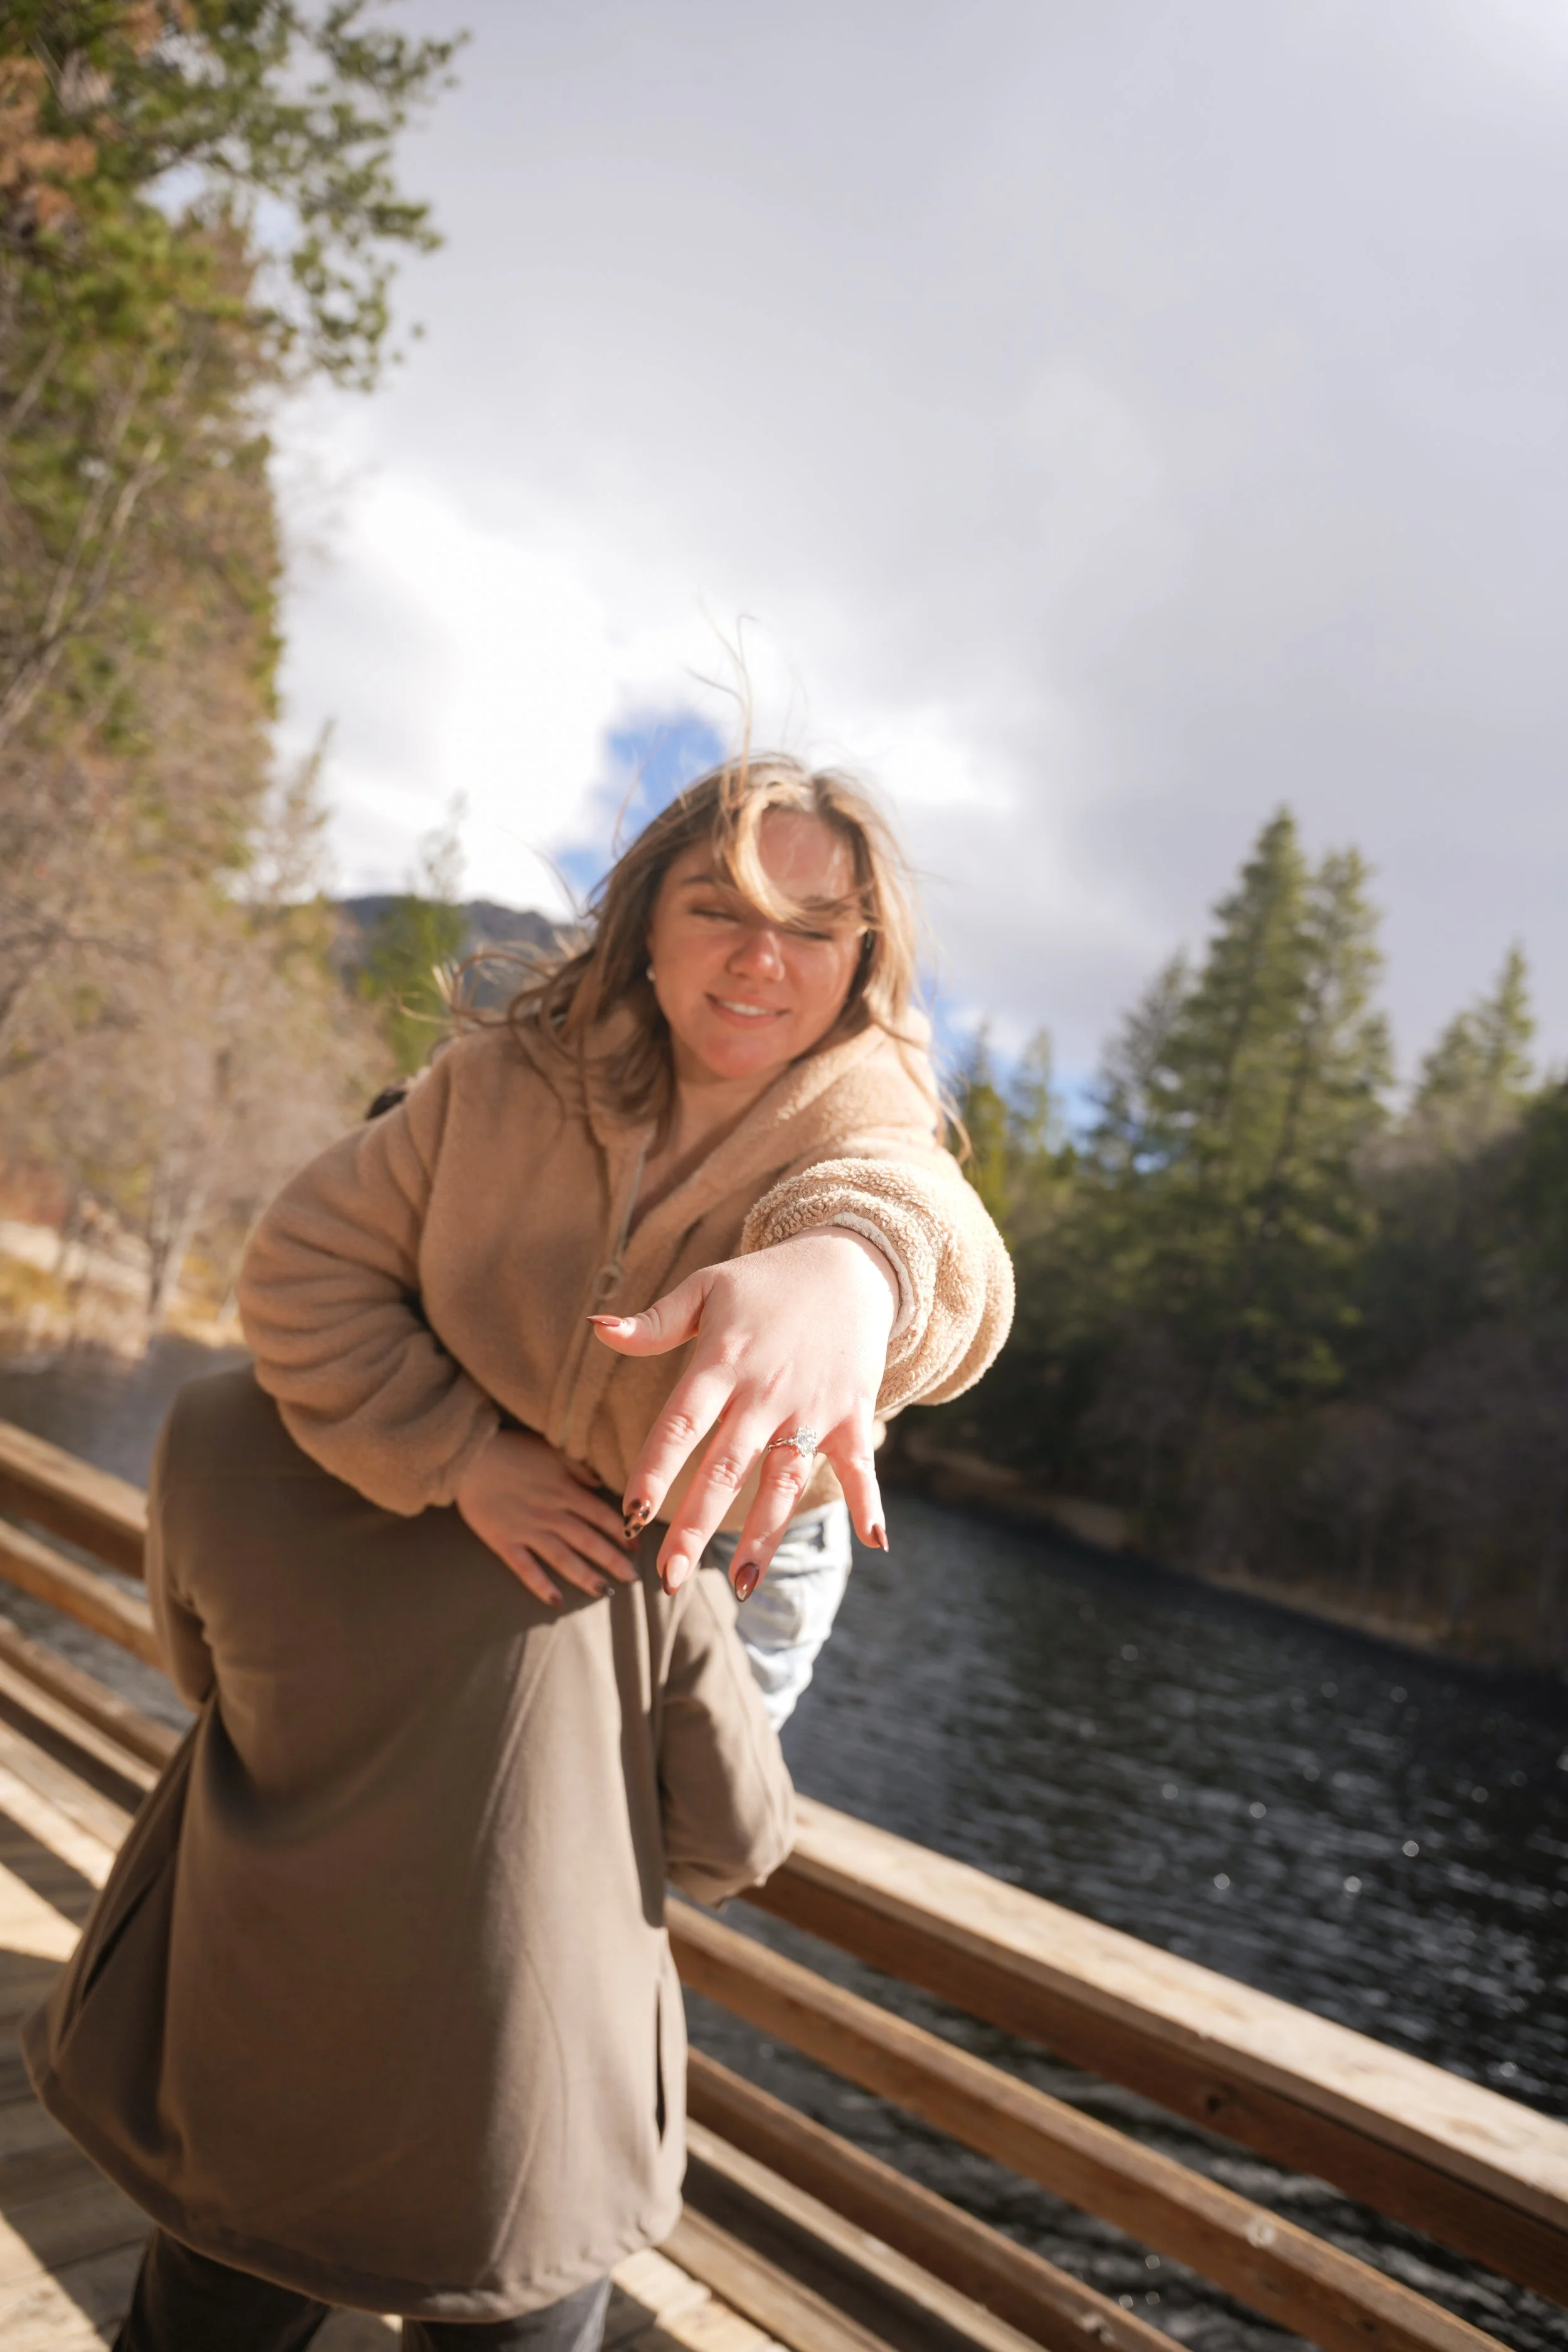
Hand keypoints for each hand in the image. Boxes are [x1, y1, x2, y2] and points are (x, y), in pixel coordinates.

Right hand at [455, 1427, 638, 1606]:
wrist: (469, 1455)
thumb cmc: (513, 1449)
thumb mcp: (552, 1450)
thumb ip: (579, 1469)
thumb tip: (601, 1484)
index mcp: (566, 1490)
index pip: (602, 1516)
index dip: (622, 1532)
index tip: (638, 1546)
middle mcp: (551, 1514)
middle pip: (588, 1541)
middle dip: (613, 1561)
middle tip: (632, 1578)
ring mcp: (528, 1530)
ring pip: (563, 1558)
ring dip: (585, 1577)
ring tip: (603, 1592)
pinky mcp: (504, 1542)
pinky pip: (526, 1568)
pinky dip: (541, 1586)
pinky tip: (556, 1602)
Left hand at [590, 1229, 896, 1598]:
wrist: (850, 1262)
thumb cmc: (766, 1282)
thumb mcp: (707, 1288)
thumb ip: (655, 1322)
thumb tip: (597, 1331)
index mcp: (723, 1361)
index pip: (680, 1423)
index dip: (654, 1469)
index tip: (630, 1515)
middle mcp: (766, 1390)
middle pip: (727, 1466)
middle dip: (697, 1525)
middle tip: (668, 1578)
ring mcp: (812, 1406)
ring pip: (785, 1479)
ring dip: (765, 1533)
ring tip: (742, 1584)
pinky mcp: (851, 1412)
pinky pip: (861, 1465)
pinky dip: (871, 1502)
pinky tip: (875, 1543)